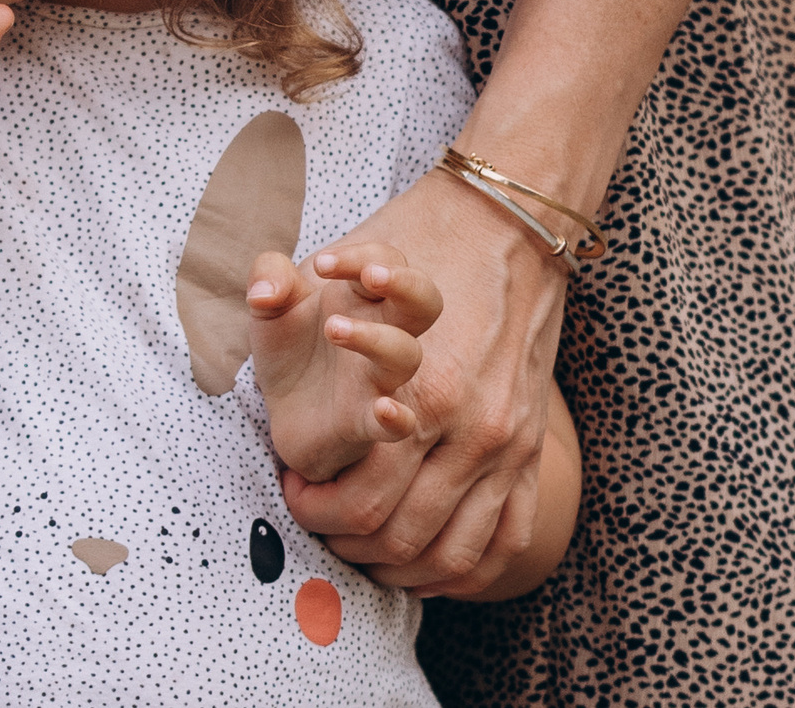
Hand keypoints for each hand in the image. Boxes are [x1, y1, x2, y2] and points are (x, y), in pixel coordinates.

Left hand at [248, 243, 440, 482]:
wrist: (281, 411)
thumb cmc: (290, 349)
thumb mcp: (269, 304)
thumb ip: (267, 279)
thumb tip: (263, 292)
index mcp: (362, 298)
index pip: (384, 261)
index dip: (360, 256)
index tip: (322, 265)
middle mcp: (382, 333)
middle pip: (425, 301)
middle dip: (407, 283)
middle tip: (371, 276)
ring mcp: (379, 378)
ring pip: (407, 355)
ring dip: (377, 339)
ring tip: (333, 328)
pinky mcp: (366, 422)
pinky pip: (399, 425)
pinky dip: (398, 418)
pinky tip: (383, 408)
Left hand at [277, 171, 566, 595]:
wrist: (510, 225)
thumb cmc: (415, 246)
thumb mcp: (341, 263)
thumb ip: (289, 287)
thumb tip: (260, 296)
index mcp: (421, 387)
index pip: (361, 498)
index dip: (314, 508)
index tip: (291, 488)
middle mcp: (470, 427)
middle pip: (399, 534)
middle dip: (344, 540)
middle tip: (316, 521)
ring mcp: (509, 445)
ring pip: (451, 555)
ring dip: (398, 567)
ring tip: (359, 550)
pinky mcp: (533, 449)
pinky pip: (503, 542)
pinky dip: (462, 570)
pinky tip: (423, 566)